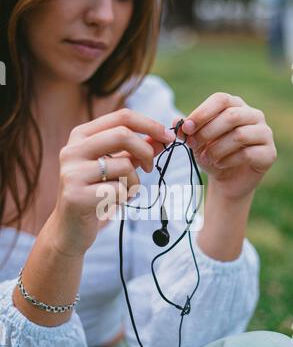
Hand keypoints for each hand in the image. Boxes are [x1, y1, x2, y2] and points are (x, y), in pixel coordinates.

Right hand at [51, 108, 172, 256]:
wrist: (69, 229)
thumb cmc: (95, 194)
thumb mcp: (115, 168)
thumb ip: (135, 151)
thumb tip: (163, 137)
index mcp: (81, 136)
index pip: (122, 116)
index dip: (150, 124)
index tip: (168, 137)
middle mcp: (72, 150)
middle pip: (123, 134)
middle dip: (146, 151)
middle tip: (150, 167)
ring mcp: (71, 172)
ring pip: (124, 165)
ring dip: (134, 182)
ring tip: (124, 192)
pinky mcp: (76, 196)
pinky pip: (119, 190)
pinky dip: (125, 198)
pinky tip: (112, 204)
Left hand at [174, 92, 276, 200]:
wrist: (226, 180)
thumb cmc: (212, 154)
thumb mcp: (196, 142)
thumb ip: (187, 131)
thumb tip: (177, 121)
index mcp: (236, 105)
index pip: (221, 100)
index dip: (202, 113)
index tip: (187, 128)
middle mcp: (254, 115)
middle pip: (231, 116)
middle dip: (207, 132)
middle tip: (193, 145)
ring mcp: (265, 133)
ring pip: (240, 135)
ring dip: (217, 149)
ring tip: (206, 158)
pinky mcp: (269, 153)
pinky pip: (247, 154)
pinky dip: (228, 161)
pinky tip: (219, 165)